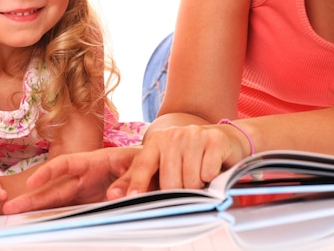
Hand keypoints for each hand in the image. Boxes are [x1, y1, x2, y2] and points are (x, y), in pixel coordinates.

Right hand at [3, 147, 144, 213]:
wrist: (157, 167)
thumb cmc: (148, 160)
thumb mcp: (142, 165)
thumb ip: (130, 179)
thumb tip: (114, 195)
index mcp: (96, 161)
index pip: (66, 164)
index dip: (48, 173)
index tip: (32, 183)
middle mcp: (86, 177)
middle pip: (55, 189)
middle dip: (32, 199)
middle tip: (9, 209)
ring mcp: (87, 192)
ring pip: (58, 202)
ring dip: (38, 211)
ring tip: (16, 219)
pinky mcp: (92, 204)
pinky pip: (71, 212)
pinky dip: (56, 219)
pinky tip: (41, 226)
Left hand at [110, 125, 235, 195]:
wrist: (220, 138)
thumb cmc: (186, 155)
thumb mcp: (159, 163)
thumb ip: (136, 178)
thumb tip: (113, 195)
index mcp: (155, 141)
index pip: (143, 166)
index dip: (138, 184)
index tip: (132, 199)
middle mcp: (173, 135)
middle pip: (171, 182)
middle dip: (179, 193)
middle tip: (185, 184)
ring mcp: (194, 135)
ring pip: (191, 181)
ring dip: (197, 187)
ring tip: (199, 175)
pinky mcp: (214, 140)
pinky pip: (209, 174)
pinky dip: (212, 178)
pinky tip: (211, 168)